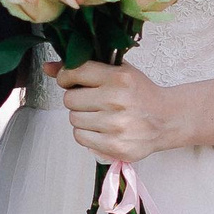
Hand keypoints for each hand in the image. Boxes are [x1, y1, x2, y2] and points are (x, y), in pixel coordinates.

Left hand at [55, 58, 184, 163]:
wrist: (167, 119)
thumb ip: (83, 68)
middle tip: (92, 100)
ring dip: (82, 117)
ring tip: (100, 115)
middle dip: (76, 99)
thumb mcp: (118, 72)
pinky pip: (81, 137)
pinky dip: (87, 133)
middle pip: (70, 99)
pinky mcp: (116, 146)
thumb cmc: (140, 93)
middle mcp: (117, 100)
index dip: (67, 77)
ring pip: (73, 119)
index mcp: (119, 77)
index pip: (74, 72)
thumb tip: (47, 68)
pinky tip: (101, 128)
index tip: (72, 81)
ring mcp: (116, 126)